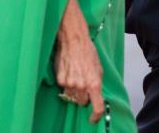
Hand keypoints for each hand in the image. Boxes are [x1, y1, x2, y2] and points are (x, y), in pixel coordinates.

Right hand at [55, 0, 104, 123]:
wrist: (74, 40)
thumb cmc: (88, 52)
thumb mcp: (98, 68)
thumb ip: (97, 83)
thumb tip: (94, 96)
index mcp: (94, 83)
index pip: (97, 107)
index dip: (96, 115)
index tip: (93, 118)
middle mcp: (82, 86)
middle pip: (82, 102)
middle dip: (84, 97)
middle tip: (85, 85)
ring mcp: (70, 84)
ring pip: (72, 96)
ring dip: (75, 90)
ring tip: (77, 74)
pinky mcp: (60, 80)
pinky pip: (64, 87)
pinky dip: (67, 83)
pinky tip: (70, 71)